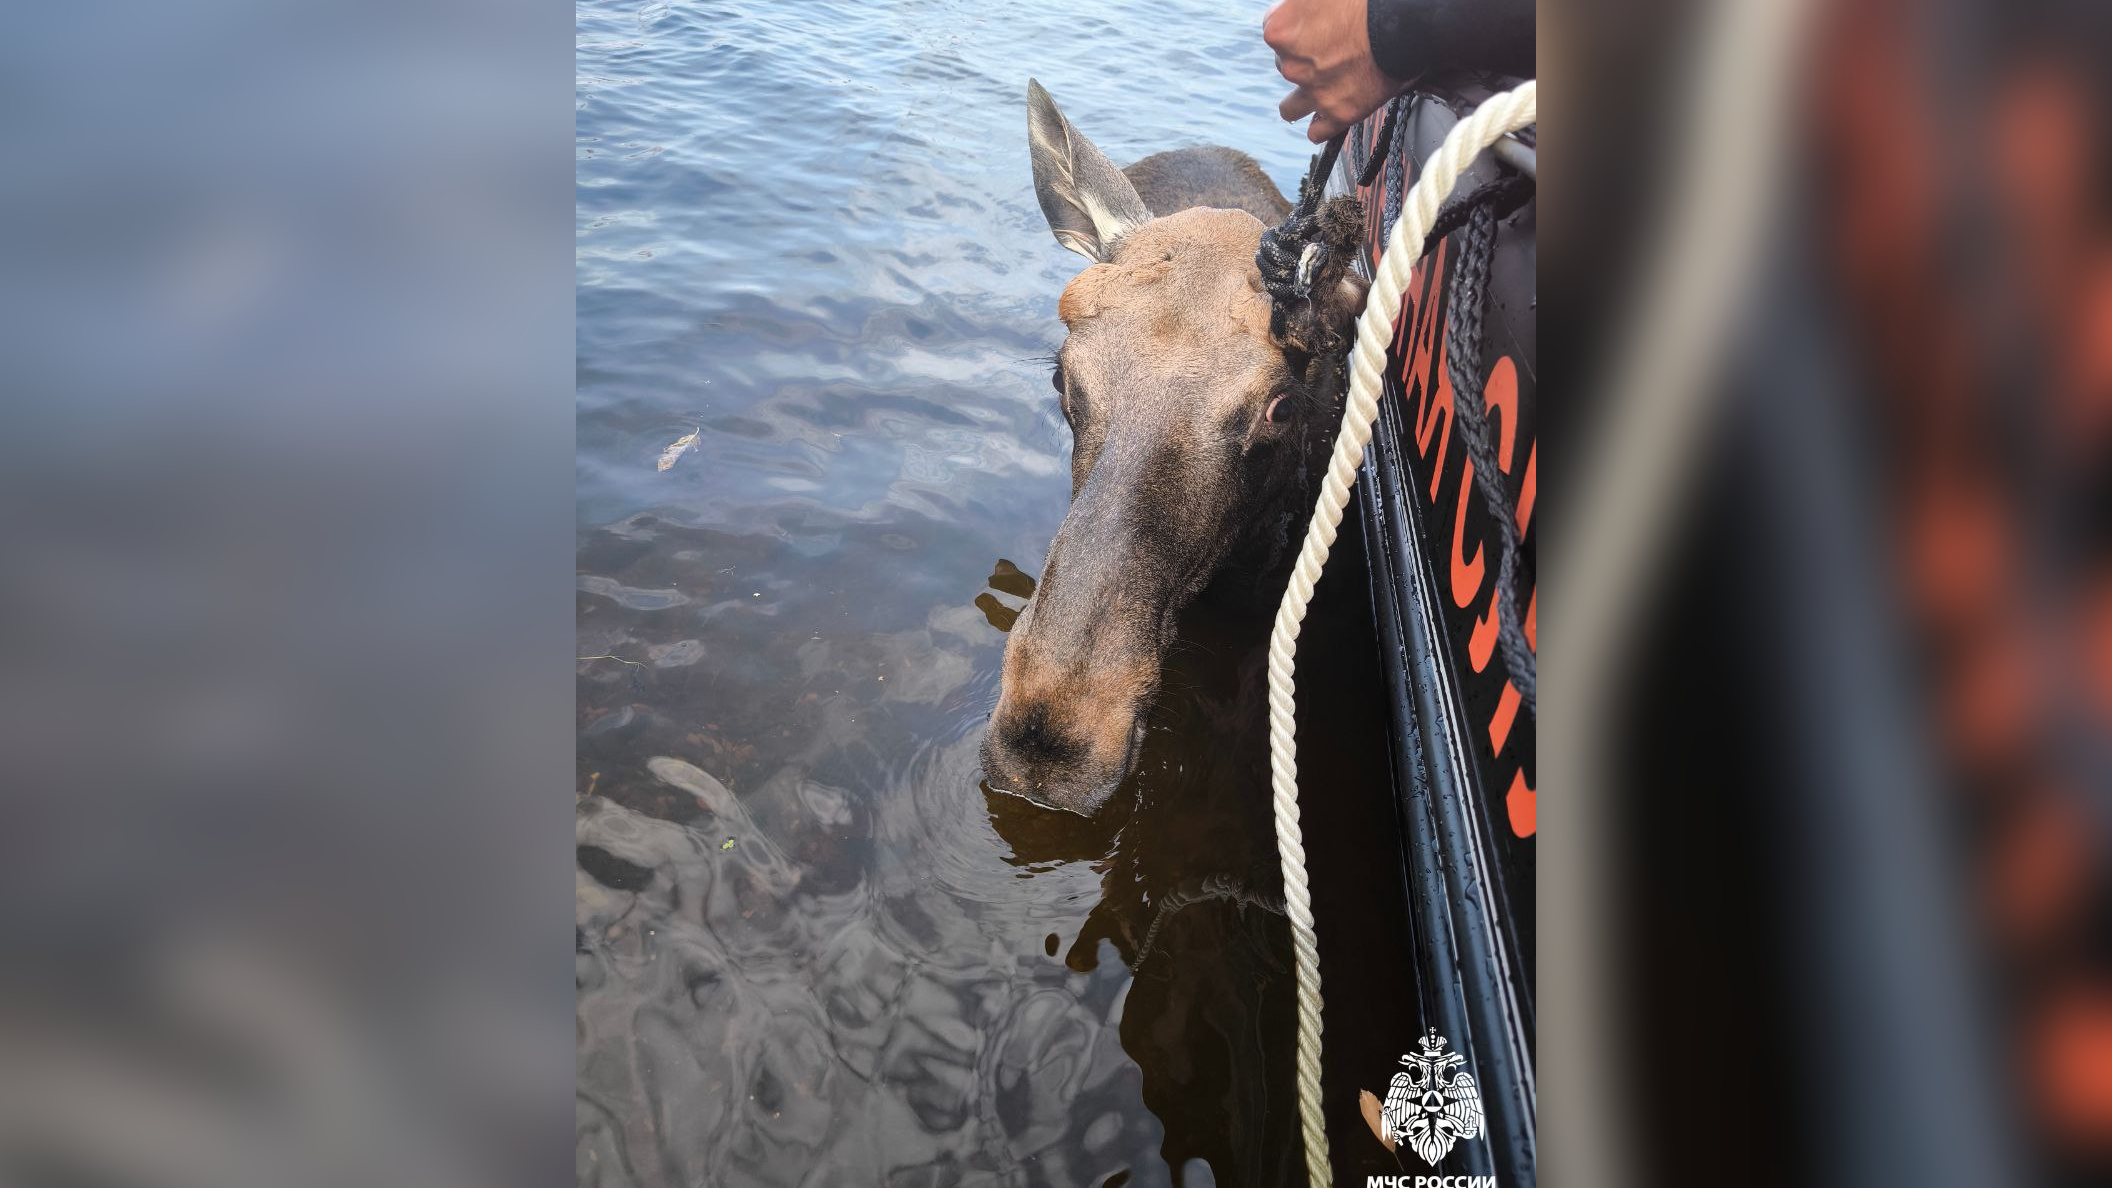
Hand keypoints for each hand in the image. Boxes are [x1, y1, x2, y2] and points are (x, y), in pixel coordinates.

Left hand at [1262, 0, 1403, 142]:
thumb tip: (1297, 6)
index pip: (1275, 32)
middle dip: (1302, 60)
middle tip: (1330, 49)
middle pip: (1284, 65)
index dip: (1296, 28)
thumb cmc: (1366, 1)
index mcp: (1280, 30)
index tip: (1313, 26)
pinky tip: (1328, 116)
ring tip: (1318, 89)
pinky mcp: (1339, 112)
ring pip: (1290, 108)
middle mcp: (1291, 65)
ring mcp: (1314, 92)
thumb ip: (1300, 3)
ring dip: (1301, 99)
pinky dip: (1322, 125)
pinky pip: (1317, 131)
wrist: (1405, 23)